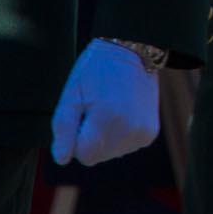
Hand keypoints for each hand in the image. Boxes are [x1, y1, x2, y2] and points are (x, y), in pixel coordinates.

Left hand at [49, 39, 159, 164]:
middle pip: (97, 157)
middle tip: (96, 109)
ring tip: (110, 109)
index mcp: (107, 121)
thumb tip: (62, 159)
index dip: (77, 138)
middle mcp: (129, 130)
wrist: (132, 53)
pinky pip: (125, 147)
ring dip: (106, 138)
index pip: (83, 155)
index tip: (83, 115)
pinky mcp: (150, 133)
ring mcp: (143, 133)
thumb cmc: (96, 71)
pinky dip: (120, 135)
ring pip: (111, 153)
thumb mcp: (71, 95)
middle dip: (91, 139)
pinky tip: (121, 115)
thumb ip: (63, 130)